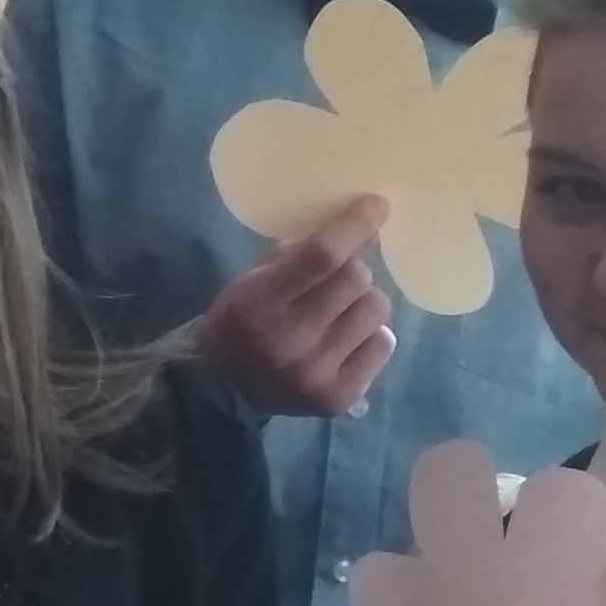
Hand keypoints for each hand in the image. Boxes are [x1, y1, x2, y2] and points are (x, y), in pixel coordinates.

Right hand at [192, 200, 395, 414]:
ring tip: (343, 312)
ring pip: (376, 312)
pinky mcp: (340, 398)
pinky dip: (371, 335)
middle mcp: (291, 340)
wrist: (222, 390)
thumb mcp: (251, 280)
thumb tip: (358, 230)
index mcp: (260, 303)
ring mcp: (318, 373)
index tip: (376, 207)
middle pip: (356, 280)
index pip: (322, 256)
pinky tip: (347, 339)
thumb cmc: (238, 323)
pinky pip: (383, 345)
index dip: (354, 226)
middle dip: (354, 270)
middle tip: (341, 277)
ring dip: (363, 302)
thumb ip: (298, 255)